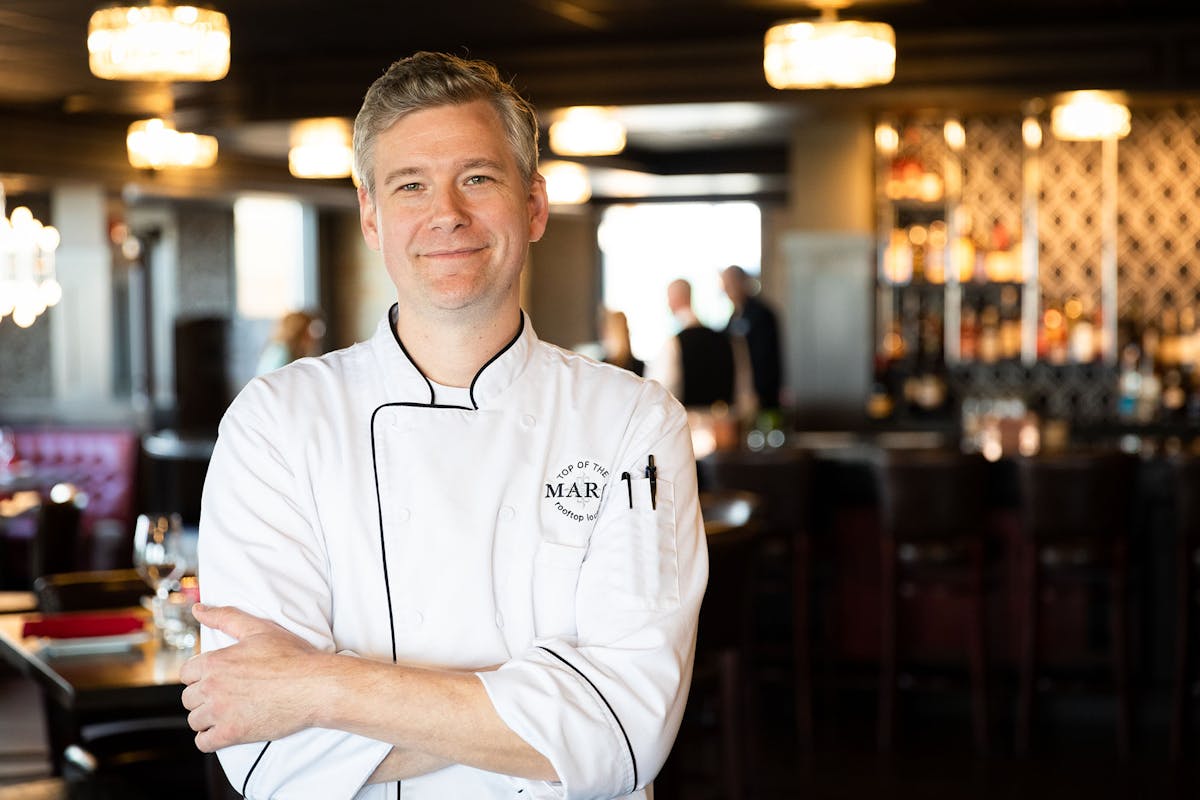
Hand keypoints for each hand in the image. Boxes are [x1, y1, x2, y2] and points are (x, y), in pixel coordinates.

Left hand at [181, 604, 325, 751]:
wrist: (316, 686)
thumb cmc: (292, 656)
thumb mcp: (259, 629)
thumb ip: (225, 617)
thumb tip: (199, 609)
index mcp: (215, 662)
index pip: (186, 673)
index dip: (201, 675)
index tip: (216, 678)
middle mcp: (212, 688)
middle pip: (188, 698)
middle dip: (203, 697)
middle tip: (224, 695)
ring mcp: (221, 713)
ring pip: (195, 721)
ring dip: (207, 718)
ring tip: (227, 712)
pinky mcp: (232, 734)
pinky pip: (204, 743)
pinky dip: (211, 738)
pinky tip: (225, 729)